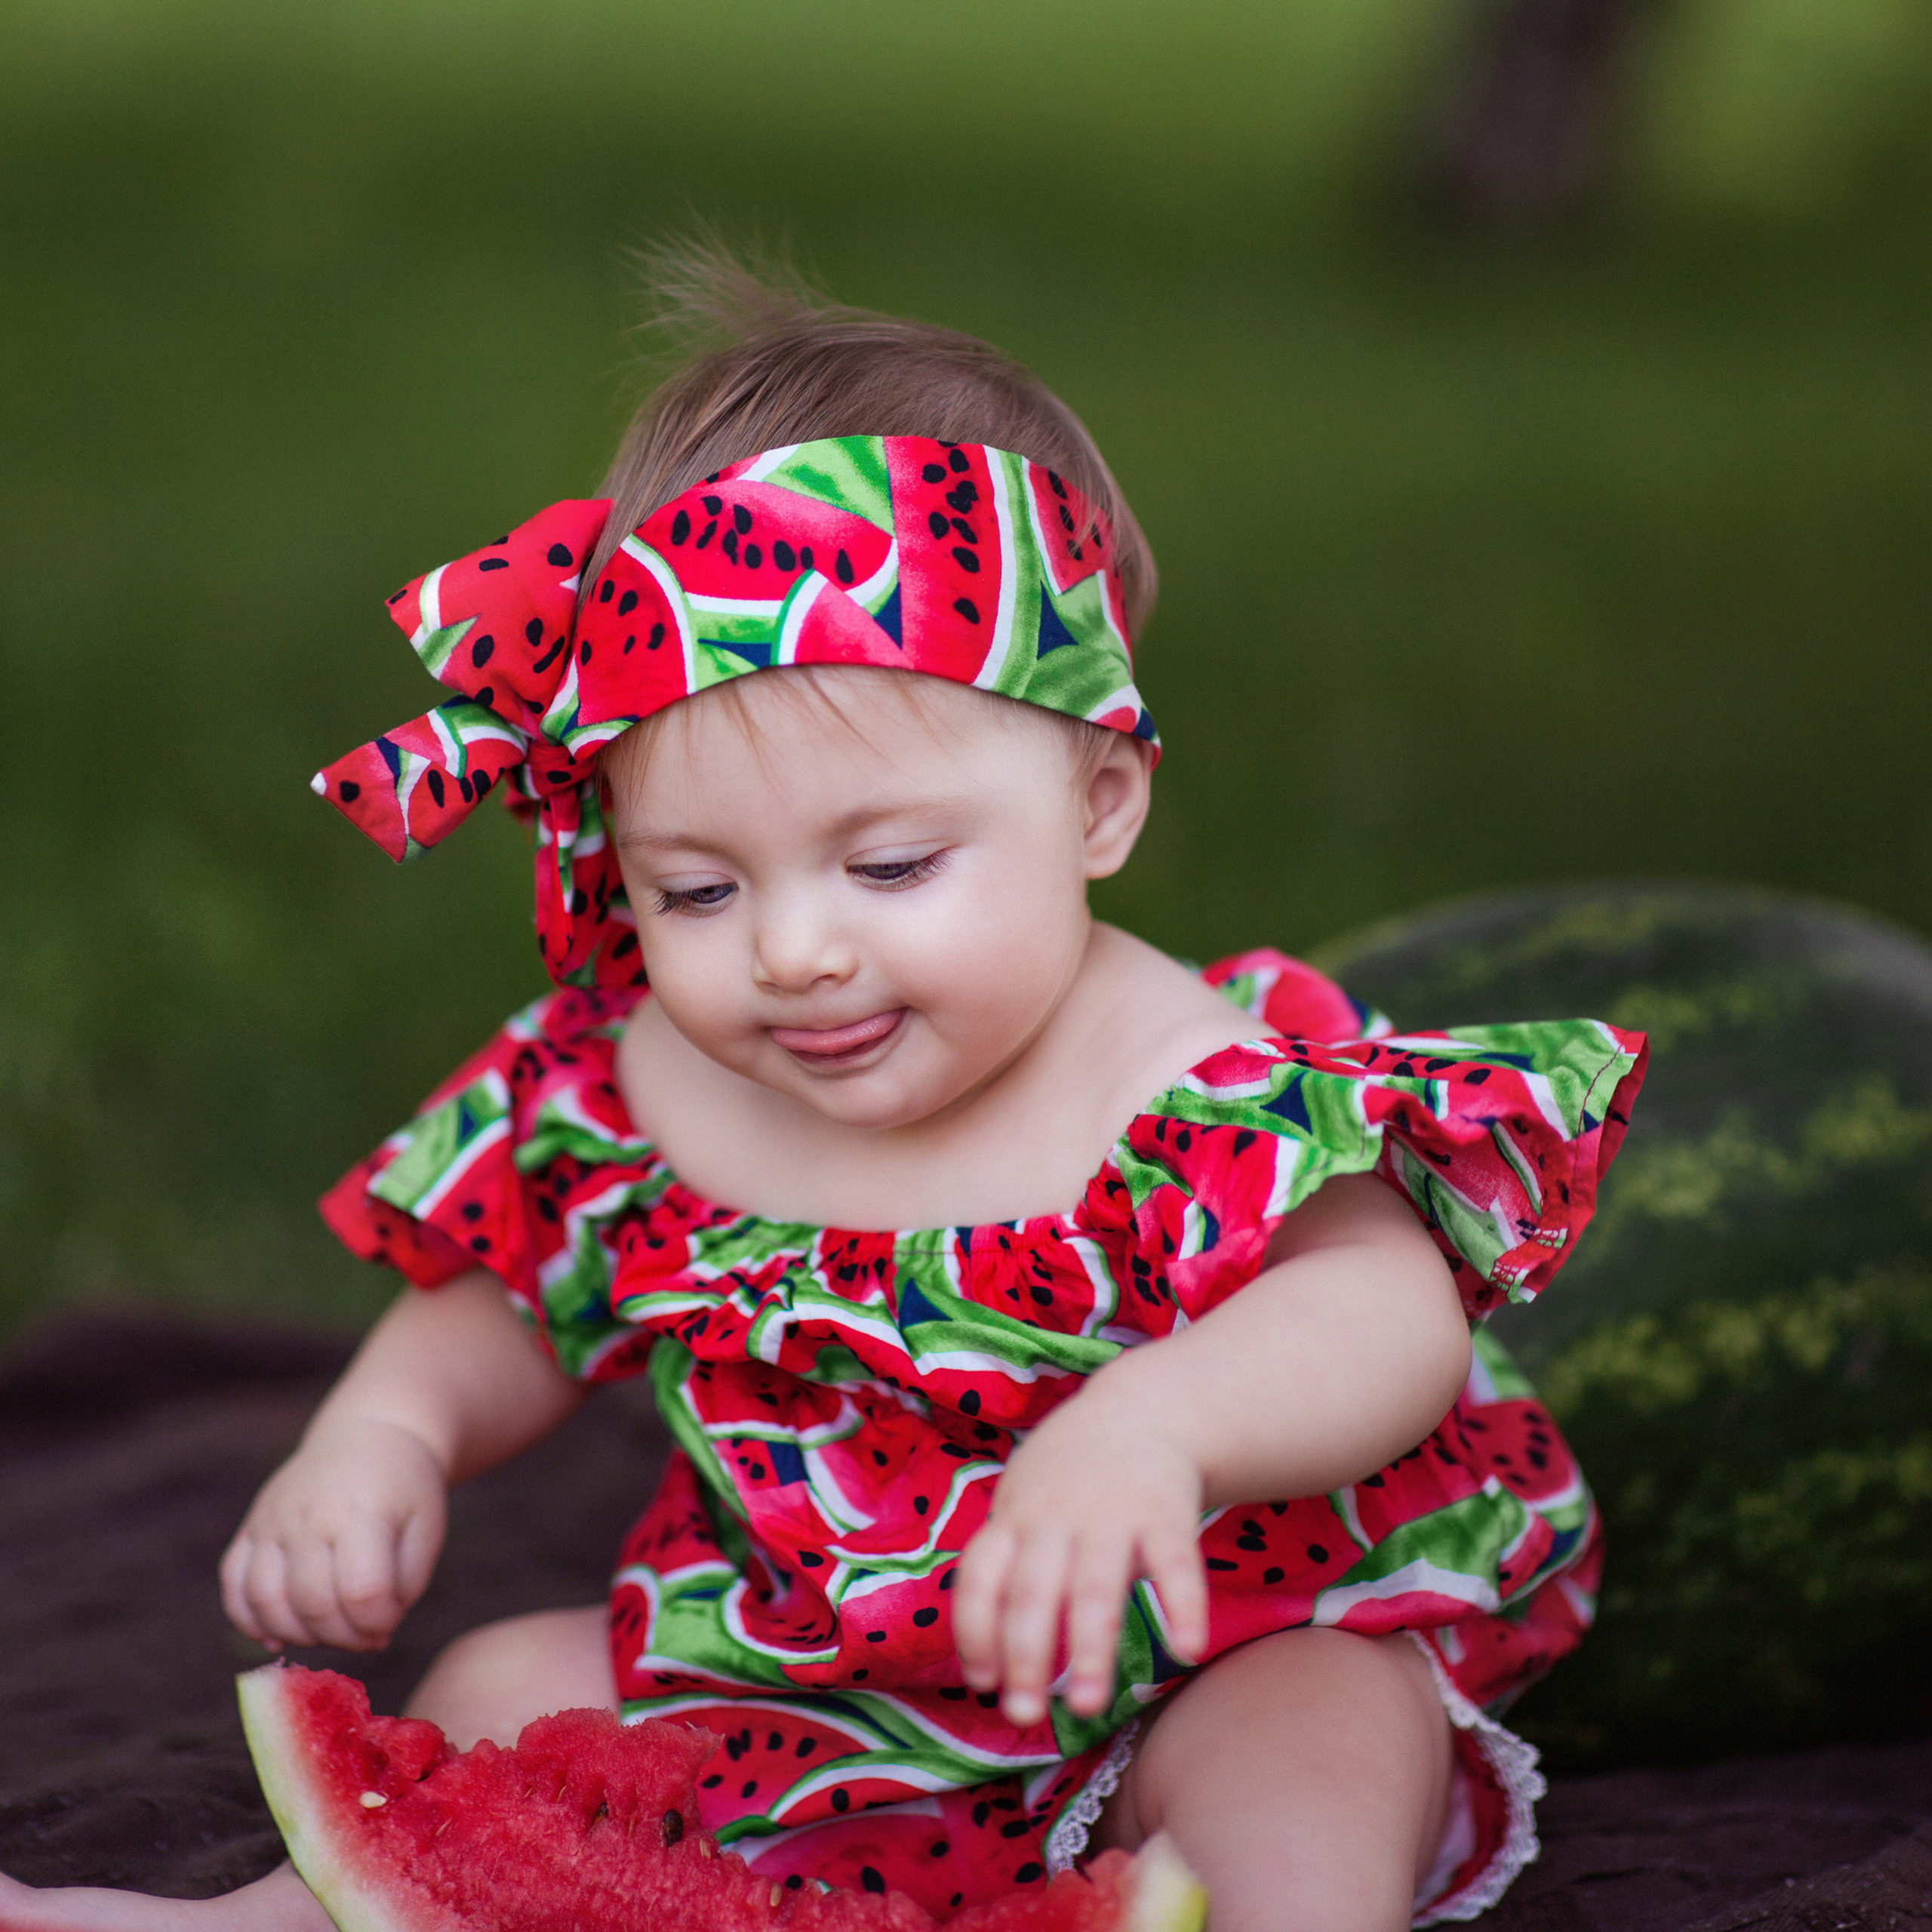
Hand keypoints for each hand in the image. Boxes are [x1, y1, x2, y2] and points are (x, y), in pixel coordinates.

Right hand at [219, 1416, 446, 1651]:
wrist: (370, 1433)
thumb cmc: (405, 1489)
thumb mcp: (426, 1529)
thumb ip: (406, 1585)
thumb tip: (373, 1634)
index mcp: (361, 1513)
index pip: (362, 1592)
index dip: (377, 1623)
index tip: (391, 1622)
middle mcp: (308, 1516)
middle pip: (312, 1604)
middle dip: (343, 1637)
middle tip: (365, 1634)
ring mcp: (272, 1519)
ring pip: (265, 1601)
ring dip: (298, 1635)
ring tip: (329, 1630)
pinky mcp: (251, 1526)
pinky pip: (233, 1584)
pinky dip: (249, 1620)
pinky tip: (279, 1636)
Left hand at [951, 1382, 1207, 1725]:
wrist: (1140, 1409)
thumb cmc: (1067, 1478)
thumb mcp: (1022, 1503)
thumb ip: (1006, 1570)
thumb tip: (987, 1667)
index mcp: (1016, 1517)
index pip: (981, 1576)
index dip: (974, 1631)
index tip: (982, 1684)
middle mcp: (1057, 1517)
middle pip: (1032, 1590)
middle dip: (1024, 1656)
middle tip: (1023, 1716)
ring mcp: (1112, 1514)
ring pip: (1095, 1586)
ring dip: (1090, 1649)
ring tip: (1088, 1707)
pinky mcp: (1167, 1513)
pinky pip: (1175, 1564)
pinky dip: (1183, 1606)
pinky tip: (1186, 1650)